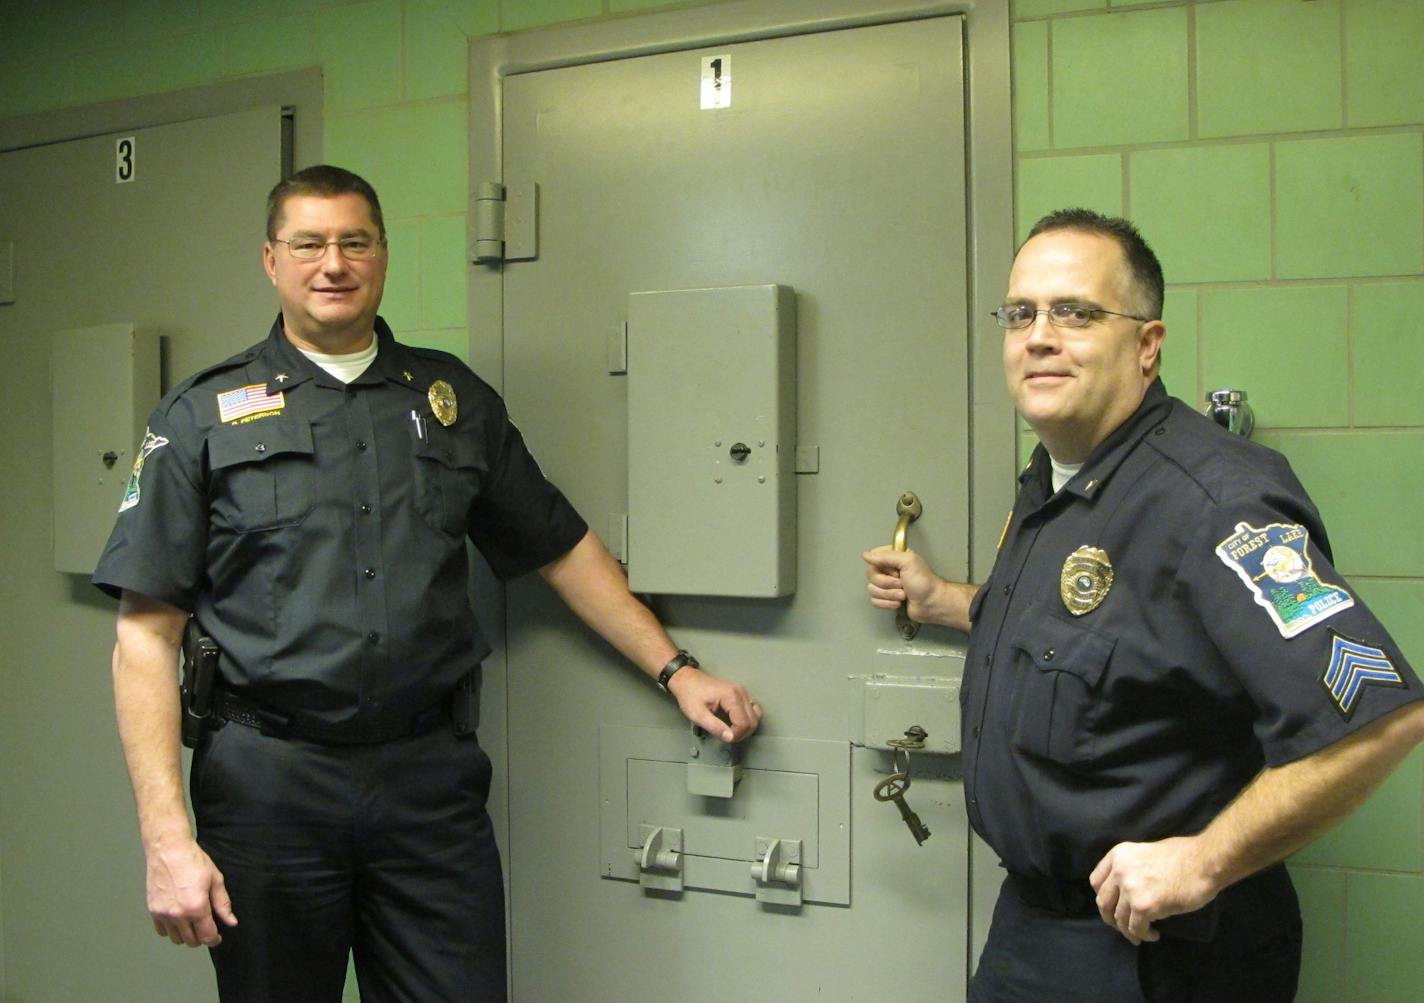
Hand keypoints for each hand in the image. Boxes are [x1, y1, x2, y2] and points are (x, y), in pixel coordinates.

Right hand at [145, 836, 237, 946]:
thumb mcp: (215, 880)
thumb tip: (231, 922)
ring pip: (175, 939)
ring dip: (186, 935)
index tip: (217, 937)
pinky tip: (178, 919)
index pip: (207, 937)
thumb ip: (223, 904)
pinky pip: (162, 931)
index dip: (214, 940)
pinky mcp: (153, 910)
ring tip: (192, 923)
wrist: (168, 850)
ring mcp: (163, 914)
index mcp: (197, 907)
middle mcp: (178, 914)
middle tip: (206, 928)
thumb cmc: (192, 861)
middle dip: (201, 938)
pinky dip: (171, 930)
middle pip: (191, 941)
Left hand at [667, 666, 762, 741]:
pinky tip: (736, 723)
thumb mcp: (698, 714)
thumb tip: (730, 738)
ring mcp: (743, 692)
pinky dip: (748, 719)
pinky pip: (752, 709)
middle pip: (753, 720)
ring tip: (732, 731)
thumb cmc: (689, 695)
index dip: (736, 735)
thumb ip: (715, 727)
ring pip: (756, 715)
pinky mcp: (741, 693)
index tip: (724, 738)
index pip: (744, 723)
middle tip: (727, 736)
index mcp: (731, 696)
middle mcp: (741, 693)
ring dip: (747, 727)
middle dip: (742, 733)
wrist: (686, 679)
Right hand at [863, 545, 939, 620]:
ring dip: (889, 595)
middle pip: (871, 576)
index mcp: (893, 558)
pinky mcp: (886, 598)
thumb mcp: (908, 562)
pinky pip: (875, 601)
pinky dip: (887, 603)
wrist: (931, 604)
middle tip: (902, 584)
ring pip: (872, 590)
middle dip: (887, 583)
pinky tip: (898, 603)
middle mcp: (888, 570)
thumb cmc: (923, 581)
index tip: (895, 570)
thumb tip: (865, 555)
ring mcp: (887, 585)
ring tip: (903, 595)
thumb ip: (886, 556)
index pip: (874, 558)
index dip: (882, 566)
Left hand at [1089, 837, 1217, 944]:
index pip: (1096, 881)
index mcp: (1119, 855)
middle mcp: (1119, 871)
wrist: (1204, 862)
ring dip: (1129, 931)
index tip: (1114, 906)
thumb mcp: (1146, 853)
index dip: (1104, 897)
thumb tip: (1126, 889)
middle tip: (1124, 927)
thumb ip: (1132, 868)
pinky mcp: (1144, 906)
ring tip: (1141, 935)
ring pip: (1119, 919)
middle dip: (1112, 919)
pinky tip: (1153, 934)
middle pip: (1103, 903)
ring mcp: (1130, 888)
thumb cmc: (1183, 856)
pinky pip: (1135, 928)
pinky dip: (1143, 935)